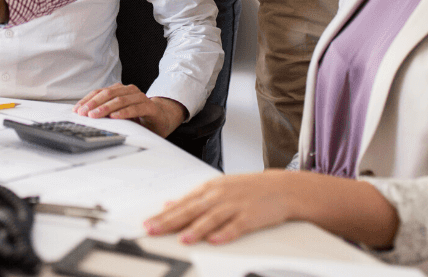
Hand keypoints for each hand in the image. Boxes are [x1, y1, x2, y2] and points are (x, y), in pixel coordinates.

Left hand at [74, 83, 186, 137]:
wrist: (161, 117)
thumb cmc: (137, 115)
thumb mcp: (118, 113)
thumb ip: (105, 112)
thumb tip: (84, 116)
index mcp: (119, 90)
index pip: (99, 92)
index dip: (87, 100)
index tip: (76, 110)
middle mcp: (129, 91)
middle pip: (108, 94)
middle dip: (93, 103)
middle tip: (83, 113)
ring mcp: (140, 97)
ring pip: (120, 100)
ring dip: (106, 108)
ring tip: (95, 115)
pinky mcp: (149, 107)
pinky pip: (135, 108)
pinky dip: (124, 112)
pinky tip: (115, 117)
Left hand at [144, 171, 298, 244]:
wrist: (280, 187)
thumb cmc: (246, 189)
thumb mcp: (216, 188)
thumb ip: (192, 198)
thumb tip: (168, 204)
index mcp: (209, 188)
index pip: (181, 203)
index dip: (163, 215)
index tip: (147, 223)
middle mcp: (219, 195)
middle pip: (191, 209)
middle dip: (171, 221)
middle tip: (153, 230)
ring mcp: (235, 205)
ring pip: (212, 217)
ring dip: (197, 229)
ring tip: (182, 239)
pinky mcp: (251, 216)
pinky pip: (237, 226)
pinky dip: (226, 233)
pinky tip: (216, 240)